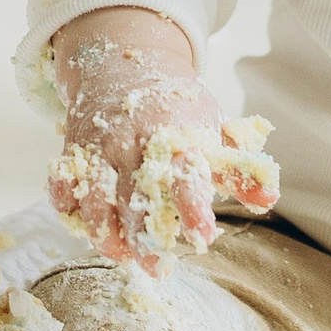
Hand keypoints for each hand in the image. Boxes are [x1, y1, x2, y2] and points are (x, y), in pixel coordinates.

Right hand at [46, 7, 276, 270]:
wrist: (124, 62)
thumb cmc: (176, 106)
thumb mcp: (214, 128)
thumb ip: (238, 169)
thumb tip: (268, 199)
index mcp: (176, 134)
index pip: (185, 174)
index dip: (194, 206)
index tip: (203, 235)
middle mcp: (135, 141)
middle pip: (136, 199)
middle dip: (145, 239)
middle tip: (159, 268)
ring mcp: (100, 146)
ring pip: (95, 200)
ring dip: (106, 235)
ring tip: (121, 255)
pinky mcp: (74, 149)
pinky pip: (62, 185)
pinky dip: (68, 209)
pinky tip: (84, 225)